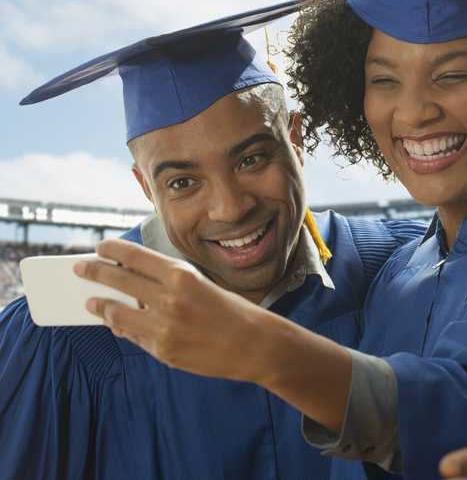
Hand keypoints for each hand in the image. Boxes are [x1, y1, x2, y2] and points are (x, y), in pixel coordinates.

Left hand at [75, 238, 271, 381]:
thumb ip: (168, 284)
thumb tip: (132, 286)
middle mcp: (169, 299)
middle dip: (94, 272)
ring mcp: (164, 327)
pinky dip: (125, 329)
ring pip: (117, 313)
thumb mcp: (202, 285)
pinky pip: (134, 337)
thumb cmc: (232, 311)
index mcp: (182, 276)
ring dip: (101, 306)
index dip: (112, 250)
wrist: (255, 344)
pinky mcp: (163, 351)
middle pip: (119, 281)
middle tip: (79, 268)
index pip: (136, 257)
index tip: (99, 247)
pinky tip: (118, 324)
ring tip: (91, 302)